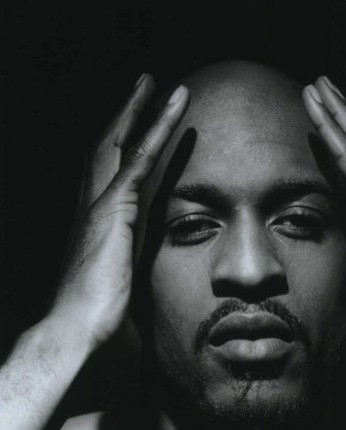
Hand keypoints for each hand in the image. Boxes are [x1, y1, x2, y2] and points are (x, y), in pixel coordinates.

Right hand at [50, 74, 188, 348]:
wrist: (76, 333)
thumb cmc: (98, 322)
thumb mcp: (127, 298)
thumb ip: (141, 290)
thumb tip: (160, 315)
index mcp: (103, 227)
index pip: (115, 175)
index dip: (126, 148)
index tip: (140, 129)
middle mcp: (96, 209)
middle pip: (108, 150)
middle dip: (126, 116)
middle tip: (144, 86)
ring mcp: (100, 207)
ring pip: (120, 146)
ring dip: (140, 112)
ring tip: (156, 83)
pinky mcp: (112, 212)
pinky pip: (138, 163)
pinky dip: (155, 134)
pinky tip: (171, 111)